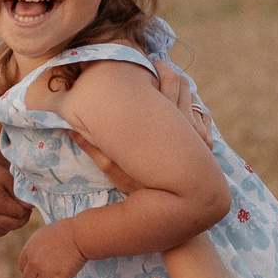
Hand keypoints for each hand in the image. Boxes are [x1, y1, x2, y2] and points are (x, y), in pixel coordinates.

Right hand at [0, 158, 33, 236]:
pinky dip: (5, 227)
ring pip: (8, 230)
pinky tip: (7, 217)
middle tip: (24, 207)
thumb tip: (32, 208)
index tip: (26, 199)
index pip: (20, 214)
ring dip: (14, 222)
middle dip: (23, 216)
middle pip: (15, 225)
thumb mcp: (11, 182)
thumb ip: (22, 196)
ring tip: (14, 209)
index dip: (27, 208)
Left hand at [17, 220, 89, 277]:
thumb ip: (35, 246)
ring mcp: (46, 272)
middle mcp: (34, 262)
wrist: (80, 234)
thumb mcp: (43, 234)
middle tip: (48, 277)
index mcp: (29, 250)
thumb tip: (34, 255)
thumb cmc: (65, 231)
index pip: (22, 268)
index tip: (39, 270)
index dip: (31, 271)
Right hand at [71, 58, 212, 189]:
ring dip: (177, 87)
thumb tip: (70, 130)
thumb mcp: (117, 171)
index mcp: (166, 123)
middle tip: (150, 72)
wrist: (179, 210)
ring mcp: (199, 132)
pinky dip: (189, 105)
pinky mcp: (207, 141)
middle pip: (182, 82)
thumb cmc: (144, 192)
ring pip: (191, 94)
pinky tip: (175, 108)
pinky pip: (201, 112)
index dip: (156, 68)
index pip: (168, 80)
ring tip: (160, 86)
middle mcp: (186, 123)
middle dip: (166, 73)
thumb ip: (96, 149)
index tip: (142, 67)